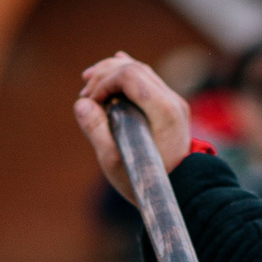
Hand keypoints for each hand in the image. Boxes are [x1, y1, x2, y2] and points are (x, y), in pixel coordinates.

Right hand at [74, 54, 195, 207]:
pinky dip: (126, 76)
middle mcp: (173, 101)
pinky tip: (110, 71)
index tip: (89, 100)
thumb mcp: (114, 161)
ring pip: (141, 72)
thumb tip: (81, 103)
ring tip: (89, 81)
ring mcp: (175, 103)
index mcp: (164, 111)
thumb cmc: (146, 181)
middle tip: (84, 92)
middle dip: (104, 75)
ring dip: (113, 72)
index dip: (104, 82)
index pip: (130, 75)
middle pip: (134, 69)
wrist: (181, 192)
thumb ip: (97, 130)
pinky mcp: (171, 108)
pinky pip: (147, 81)